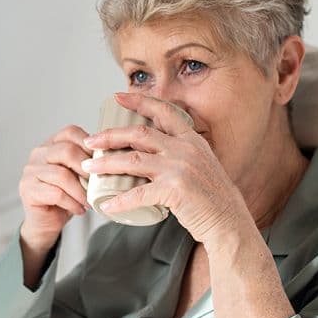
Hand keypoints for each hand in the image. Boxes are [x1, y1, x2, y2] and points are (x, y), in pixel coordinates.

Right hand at [18, 125, 91, 251]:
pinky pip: (55, 193)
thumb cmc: (65, 197)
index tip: (102, 162)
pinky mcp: (27, 189)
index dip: (89, 145)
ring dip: (81, 191)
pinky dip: (72, 203)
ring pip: (61, 174)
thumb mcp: (79, 176)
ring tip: (89, 201)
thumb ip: (88, 163)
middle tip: (98, 184)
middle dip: (87, 169)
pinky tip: (79, 209)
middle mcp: (38, 154)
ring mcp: (30, 171)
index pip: (71, 132)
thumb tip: (112, 158)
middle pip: (66, 151)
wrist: (47, 221)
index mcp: (51, 144)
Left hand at [83, 92, 248, 244]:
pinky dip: (120, 201)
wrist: (228, 221)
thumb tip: (158, 150)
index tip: (117, 96)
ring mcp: (180, 169)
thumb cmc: (211, 197)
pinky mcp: (175, 191)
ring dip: (106, 163)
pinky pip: (139, 193)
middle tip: (90, 141)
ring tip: (88, 168)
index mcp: (191, 139)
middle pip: (139, 133)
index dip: (138, 101)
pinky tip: (107, 206)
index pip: (162, 111)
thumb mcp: (202, 164)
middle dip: (110, 135)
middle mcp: (185, 149)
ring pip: (133, 160)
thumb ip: (183, 153)